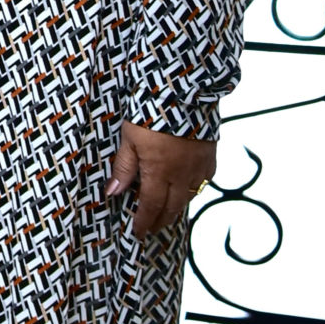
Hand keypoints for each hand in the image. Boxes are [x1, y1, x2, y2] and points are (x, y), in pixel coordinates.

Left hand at [105, 121, 213, 238]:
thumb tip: (113, 192)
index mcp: (160, 172)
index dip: (144, 222)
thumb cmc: (151, 111)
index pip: (151, 207)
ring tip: (166, 211)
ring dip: (177, 206)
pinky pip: (204, 180)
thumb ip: (124, 168)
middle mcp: (182, 174)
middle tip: (152, 227)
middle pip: (172, 207)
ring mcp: (199, 166)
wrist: (183, 91)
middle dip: (160, 220)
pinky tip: (186, 187)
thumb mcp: (129, 139)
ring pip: (190, 196)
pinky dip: (194, 188)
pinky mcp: (211, 155)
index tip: (138, 233)